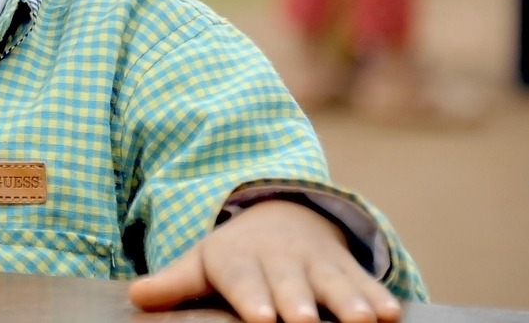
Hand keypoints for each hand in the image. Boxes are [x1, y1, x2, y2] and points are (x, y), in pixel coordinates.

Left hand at [127, 200, 402, 322]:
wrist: (280, 217)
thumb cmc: (234, 256)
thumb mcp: (202, 262)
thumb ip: (173, 284)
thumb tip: (135, 297)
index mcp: (241, 262)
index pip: (245, 282)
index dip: (253, 299)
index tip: (260, 317)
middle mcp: (281, 262)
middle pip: (291, 285)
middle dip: (299, 303)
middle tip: (303, 322)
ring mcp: (317, 264)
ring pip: (334, 284)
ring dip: (348, 301)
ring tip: (363, 322)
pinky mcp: (347, 269)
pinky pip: (366, 282)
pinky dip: (379, 296)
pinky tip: (393, 314)